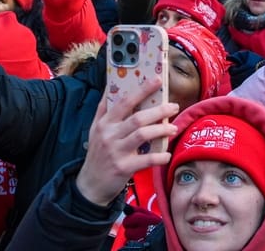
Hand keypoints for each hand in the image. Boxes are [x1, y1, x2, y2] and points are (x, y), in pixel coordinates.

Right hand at [75, 79, 178, 205]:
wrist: (90, 184)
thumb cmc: (97, 154)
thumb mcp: (95, 130)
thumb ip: (103, 110)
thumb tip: (110, 88)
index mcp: (105, 123)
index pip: (124, 102)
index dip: (142, 90)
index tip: (157, 80)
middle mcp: (109, 135)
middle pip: (137, 118)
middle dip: (158, 110)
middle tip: (173, 106)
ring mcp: (116, 152)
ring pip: (142, 135)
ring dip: (161, 130)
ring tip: (173, 128)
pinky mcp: (123, 168)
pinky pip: (146, 160)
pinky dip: (159, 156)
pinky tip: (167, 155)